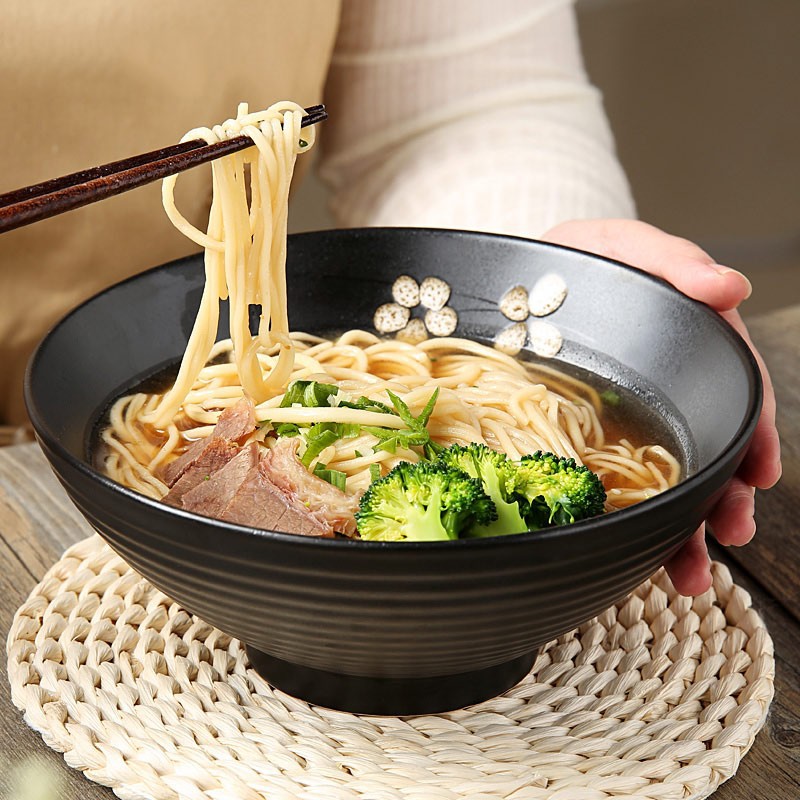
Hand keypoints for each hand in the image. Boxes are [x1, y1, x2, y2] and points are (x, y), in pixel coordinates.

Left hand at [541, 219, 781, 594]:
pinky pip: (612, 485)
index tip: (761, 472)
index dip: (753, 433)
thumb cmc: (574, 260)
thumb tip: (730, 288)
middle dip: (723, 496)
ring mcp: (625, 417)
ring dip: (683, 526)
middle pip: (708, 446)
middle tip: (730, 532)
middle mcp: (663, 388)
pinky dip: (629, 520)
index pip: (734, 391)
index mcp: (685, 347)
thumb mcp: (621, 247)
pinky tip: (635, 554)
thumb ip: (673, 260)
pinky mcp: (584, 439)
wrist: (513, 280)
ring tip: (687, 571)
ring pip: (666, 478)